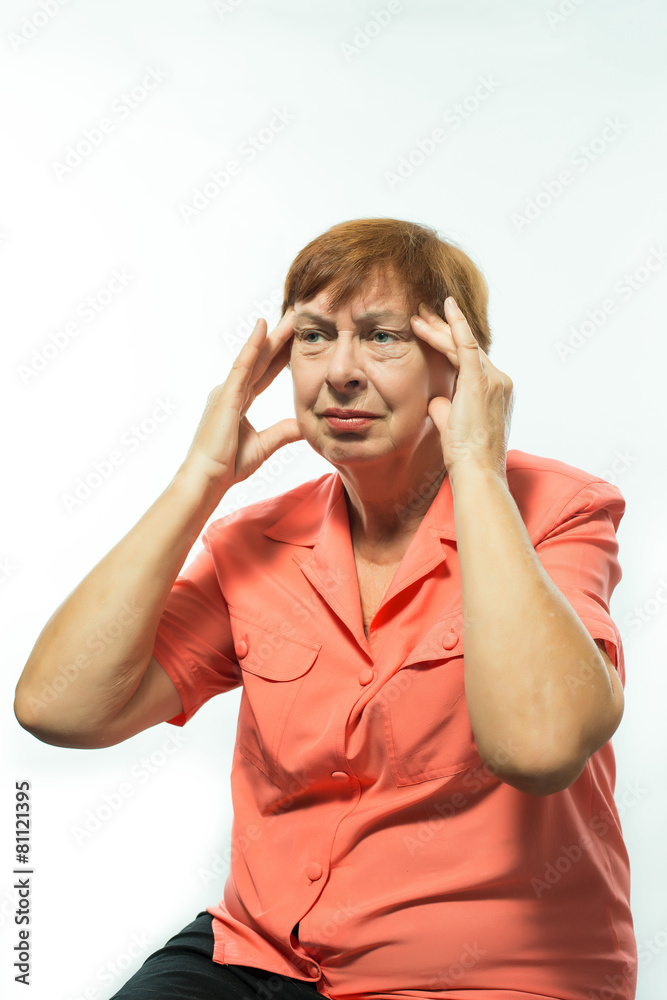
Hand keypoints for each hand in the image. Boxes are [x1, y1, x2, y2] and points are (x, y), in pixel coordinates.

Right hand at [179, 308, 302, 489]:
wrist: (207, 479)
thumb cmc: (228, 466)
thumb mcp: (264, 445)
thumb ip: (282, 432)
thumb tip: (303, 425)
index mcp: (238, 401)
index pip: (266, 372)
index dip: (281, 355)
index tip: (298, 338)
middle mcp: (231, 391)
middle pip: (261, 359)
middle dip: (279, 338)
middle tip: (297, 315)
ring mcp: (226, 391)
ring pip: (254, 356)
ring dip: (272, 335)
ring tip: (289, 314)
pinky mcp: (225, 396)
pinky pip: (242, 366)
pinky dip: (252, 346)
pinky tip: (263, 328)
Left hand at [410, 297, 513, 480]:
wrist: (477, 470)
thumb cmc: (466, 455)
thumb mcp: (453, 425)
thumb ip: (445, 409)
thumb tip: (436, 400)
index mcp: (496, 391)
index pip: (470, 359)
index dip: (450, 342)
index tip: (433, 329)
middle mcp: (500, 381)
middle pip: (467, 347)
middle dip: (443, 328)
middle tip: (423, 312)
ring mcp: (494, 380)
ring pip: (462, 345)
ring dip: (439, 328)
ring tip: (418, 314)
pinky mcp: (481, 382)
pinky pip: (467, 346)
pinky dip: (457, 325)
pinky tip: (446, 307)